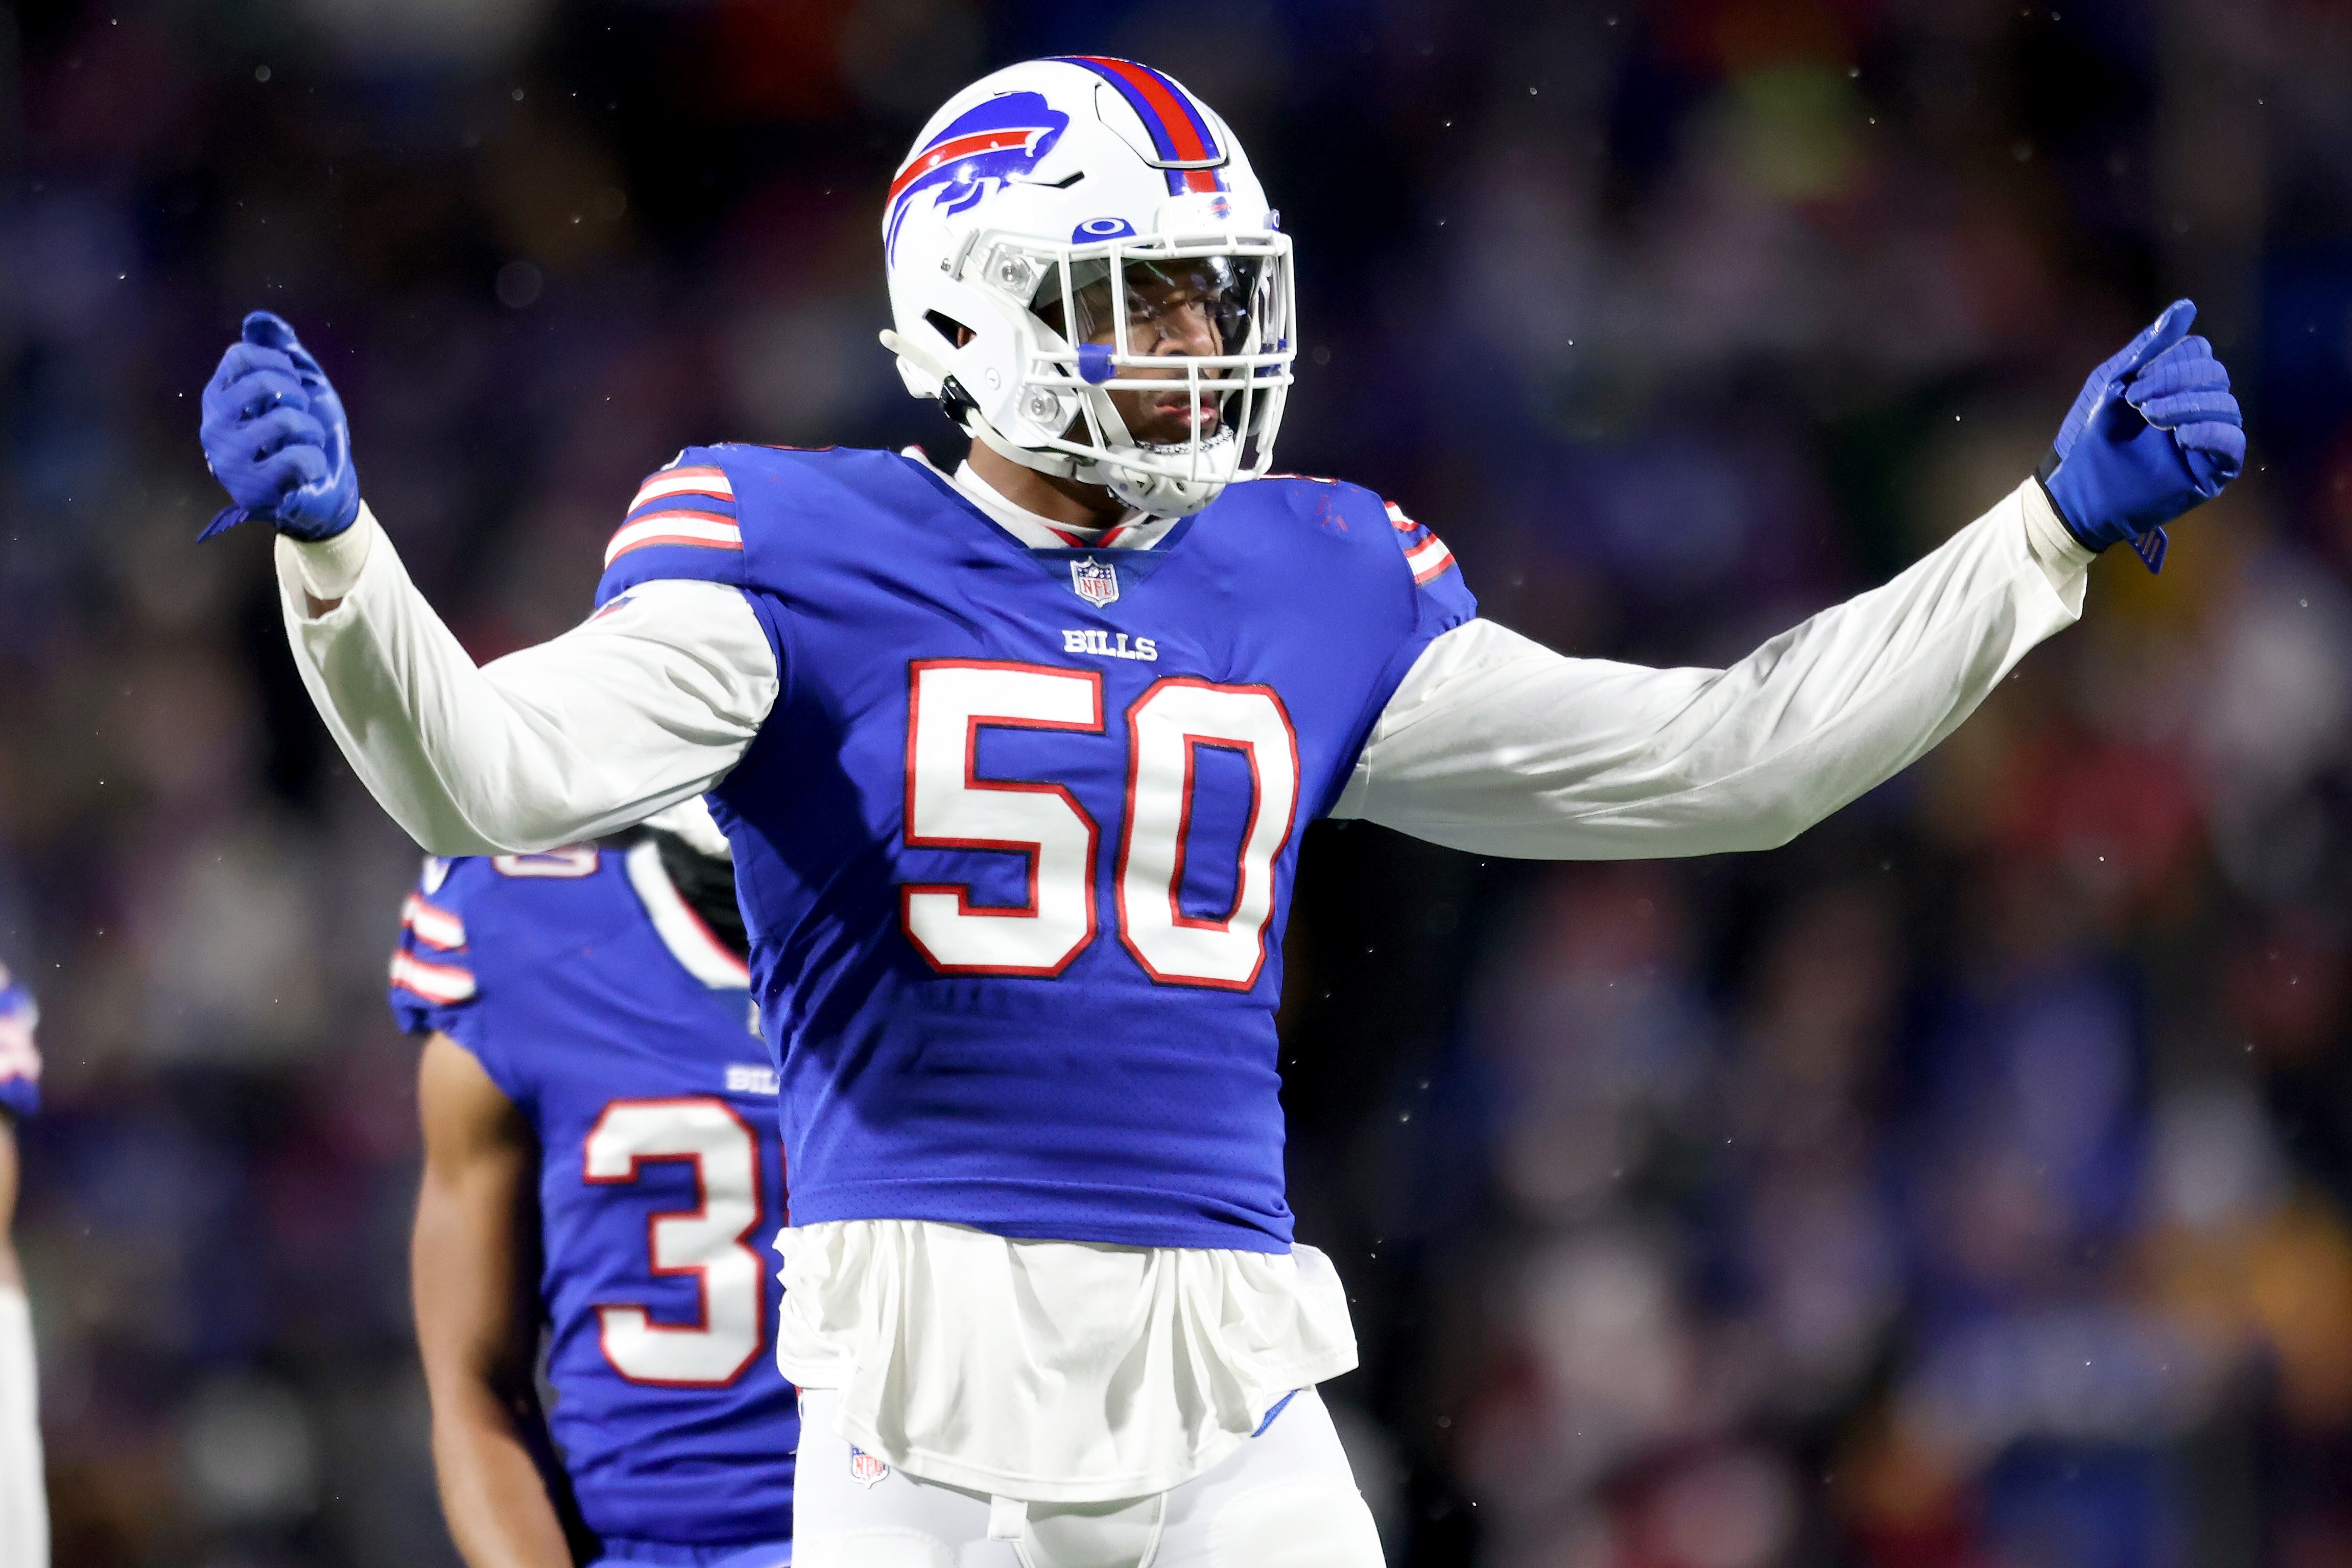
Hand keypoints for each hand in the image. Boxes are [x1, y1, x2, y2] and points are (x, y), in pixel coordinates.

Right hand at [198, 311, 359, 540]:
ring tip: (306, 443)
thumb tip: (259, 317)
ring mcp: (228, 459)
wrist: (324, 489)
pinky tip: (309, 471)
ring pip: (285, 419)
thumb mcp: (300, 384)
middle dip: (298, 394)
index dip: (278, 363)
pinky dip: (316, 460)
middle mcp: (214, 426)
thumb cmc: (307, 434)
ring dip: (312, 429)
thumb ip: (280, 349)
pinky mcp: (251, 489)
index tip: (291, 383)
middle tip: (302, 415)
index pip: (241, 356)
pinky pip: (297, 456)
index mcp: (219, 397)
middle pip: (262, 382)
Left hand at [2037, 299, 2244, 571]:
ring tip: (2151, 418)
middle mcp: (2195, 407)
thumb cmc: (2086, 434)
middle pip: (2216, 376)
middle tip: (2137, 401)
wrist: (2074, 489)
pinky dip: (2213, 433)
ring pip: (2227, 406)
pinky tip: (2183, 436)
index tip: (2133, 383)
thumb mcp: (2112, 380)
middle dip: (2178, 380)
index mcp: (2174, 383)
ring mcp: (2204, 439)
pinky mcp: (2209, 470)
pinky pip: (2233, 443)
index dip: (2172, 359)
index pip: (2199, 352)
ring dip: (2189, 405)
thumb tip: (2186, 306)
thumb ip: (2150, 345)